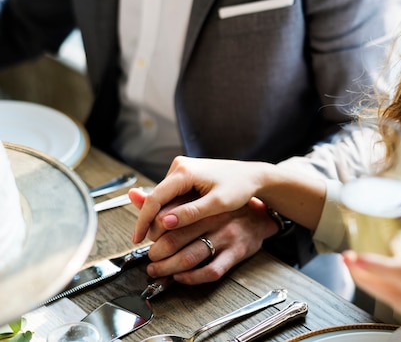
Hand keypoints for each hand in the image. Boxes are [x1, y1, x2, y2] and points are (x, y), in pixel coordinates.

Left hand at [129, 188, 278, 284]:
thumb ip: (166, 200)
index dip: (150, 230)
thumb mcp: (197, 197)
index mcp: (202, 203)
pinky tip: (180, 276)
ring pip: (190, 257)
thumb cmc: (223, 207)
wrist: (260, 215)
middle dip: (155, 253)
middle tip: (150, 257)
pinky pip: (212, 270)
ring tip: (157, 269)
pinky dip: (191, 277)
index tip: (145, 236)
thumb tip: (134, 196)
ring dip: (168, 268)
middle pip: (175, 239)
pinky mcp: (237, 252)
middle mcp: (214, 218)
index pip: (167, 218)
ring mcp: (226, 236)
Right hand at [131, 156, 271, 243]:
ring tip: (159, 239)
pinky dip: (169, 210)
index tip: (137, 239)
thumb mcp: (217, 204)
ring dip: (160, 217)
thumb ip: (191, 213)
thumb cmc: (239, 187)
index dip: (143, 221)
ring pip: (163, 197)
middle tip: (151, 244)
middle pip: (156, 197)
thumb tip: (163, 223)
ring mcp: (182, 169)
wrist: (252, 175)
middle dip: (151, 221)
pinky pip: (171, 195)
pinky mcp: (186, 174)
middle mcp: (179, 166)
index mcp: (184, 171)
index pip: (154, 198)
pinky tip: (171, 226)